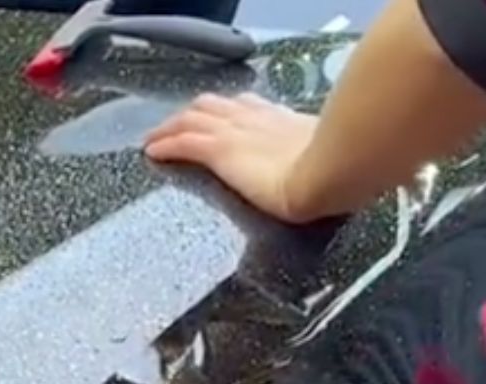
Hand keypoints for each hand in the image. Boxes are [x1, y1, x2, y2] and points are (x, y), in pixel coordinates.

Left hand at [144, 92, 320, 222]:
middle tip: (178, 125)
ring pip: (190, 119)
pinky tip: (151, 152)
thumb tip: (328, 173)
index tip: (218, 115)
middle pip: (211, 106)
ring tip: (156, 137)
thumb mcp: (327, 157)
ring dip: (170, 126)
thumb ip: (318, 159)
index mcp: (280, 121)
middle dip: (192, 113)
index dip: (226, 109)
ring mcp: (234, 134)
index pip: (246, 106)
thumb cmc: (334, 172)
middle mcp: (254, 120)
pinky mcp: (219, 151)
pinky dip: (164, 144)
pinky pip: (182, 142)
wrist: (325, 177)